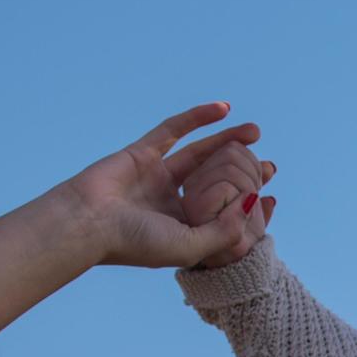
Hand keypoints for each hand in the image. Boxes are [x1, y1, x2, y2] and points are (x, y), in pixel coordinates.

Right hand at [48, 102, 278, 271]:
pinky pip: (174, 130)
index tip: (270, 189)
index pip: (221, 211)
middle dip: (241, 170)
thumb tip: (253, 202)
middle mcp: (172, 203)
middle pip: (214, 181)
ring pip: (199, 154)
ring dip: (226, 141)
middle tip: (269, 162)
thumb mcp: (190, 247)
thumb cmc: (135, 243)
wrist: (85, 224)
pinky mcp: (142, 153)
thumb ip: (223, 230)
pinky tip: (222, 110)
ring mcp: (157, 177)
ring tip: (255, 132)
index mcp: (183, 229)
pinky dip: (196, 118)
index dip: (245, 200)